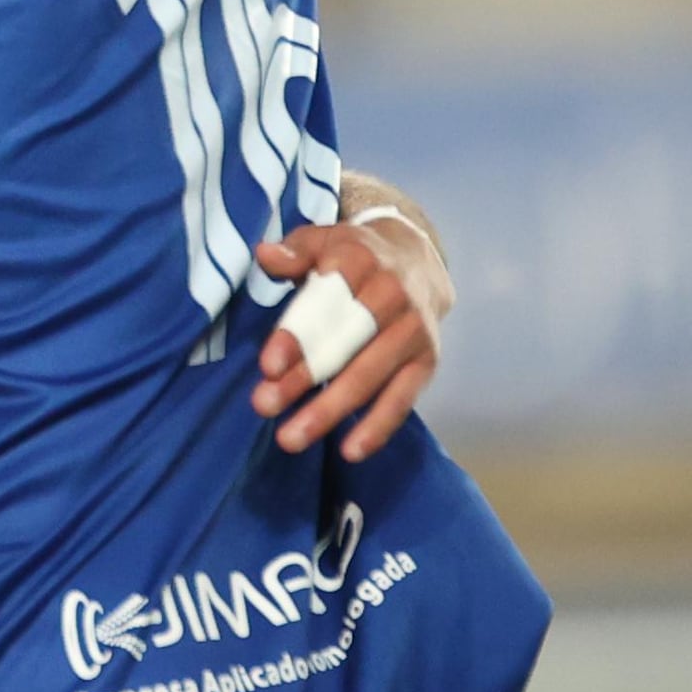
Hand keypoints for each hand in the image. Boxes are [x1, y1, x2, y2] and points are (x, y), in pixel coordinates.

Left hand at [249, 197, 450, 461]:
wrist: (418, 262)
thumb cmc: (353, 257)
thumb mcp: (322, 241)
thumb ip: (294, 250)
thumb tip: (266, 255)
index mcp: (360, 259)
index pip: (325, 300)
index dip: (297, 333)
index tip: (268, 366)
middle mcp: (392, 293)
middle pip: (344, 342)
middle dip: (304, 378)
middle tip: (264, 405)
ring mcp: (413, 329)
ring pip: (368, 375)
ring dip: (328, 409)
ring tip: (290, 438)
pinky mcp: (427, 360)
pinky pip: (402, 398)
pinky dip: (378, 426)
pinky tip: (350, 450)